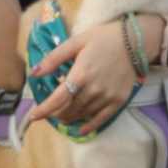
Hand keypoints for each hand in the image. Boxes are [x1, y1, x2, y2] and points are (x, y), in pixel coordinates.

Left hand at [31, 17, 144, 133]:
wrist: (134, 41)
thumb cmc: (102, 38)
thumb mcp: (75, 42)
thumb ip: (54, 59)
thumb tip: (35, 73)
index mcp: (80, 74)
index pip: (58, 99)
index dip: (44, 109)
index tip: (33, 116)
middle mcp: (93, 89)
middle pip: (69, 109)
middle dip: (56, 113)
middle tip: (49, 112)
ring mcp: (107, 97)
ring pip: (83, 114)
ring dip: (69, 118)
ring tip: (62, 117)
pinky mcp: (118, 101)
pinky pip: (101, 119)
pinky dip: (90, 126)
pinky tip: (82, 129)